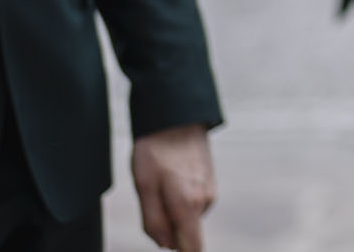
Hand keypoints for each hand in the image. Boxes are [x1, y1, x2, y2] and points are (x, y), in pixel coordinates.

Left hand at [131, 123, 214, 251]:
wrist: (177, 116)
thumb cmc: (155, 151)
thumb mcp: (144, 187)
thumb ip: (153, 221)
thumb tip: (166, 245)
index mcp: (188, 206)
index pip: (192, 248)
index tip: (170, 245)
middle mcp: (204, 201)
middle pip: (186, 234)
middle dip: (169, 229)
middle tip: (151, 202)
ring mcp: (210, 190)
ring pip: (188, 217)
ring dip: (172, 211)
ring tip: (159, 184)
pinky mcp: (210, 182)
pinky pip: (192, 203)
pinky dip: (179, 199)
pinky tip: (170, 178)